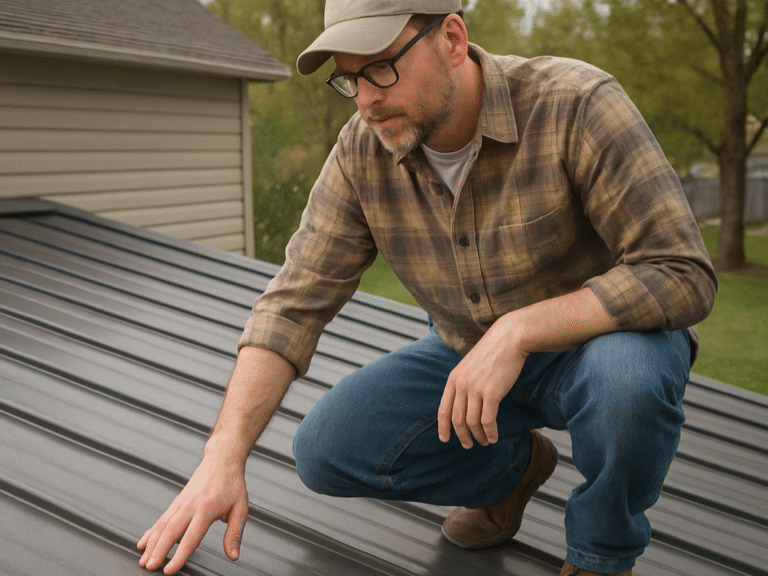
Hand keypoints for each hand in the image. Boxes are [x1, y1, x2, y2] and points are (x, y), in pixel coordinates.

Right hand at [137, 455, 248, 573]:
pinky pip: (162, 518)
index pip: (191, 536)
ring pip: (162, 525)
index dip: (180, 555)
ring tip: (144, 560)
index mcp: (207, 508)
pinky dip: (151, 531)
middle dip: (158, 551)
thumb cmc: (232, 484)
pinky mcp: (177, 501)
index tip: (170, 569)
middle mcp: (190, 504)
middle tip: (150, 567)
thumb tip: (233, 556)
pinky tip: (143, 542)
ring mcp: (181, 502)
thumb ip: (235, 533)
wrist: (222, 460)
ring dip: (151, 543)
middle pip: (170, 531)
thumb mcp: (240, 508)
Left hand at [437, 314, 525, 448]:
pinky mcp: (492, 392)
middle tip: (468, 445)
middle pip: (457, 419)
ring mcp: (475, 389)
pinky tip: (493, 437)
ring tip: (485, 441)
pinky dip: (490, 432)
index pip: (443, 409)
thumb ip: (463, 382)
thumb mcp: (469, 365)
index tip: (445, 439)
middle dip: (462, 436)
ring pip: (472, 422)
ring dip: (478, 436)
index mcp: (453, 379)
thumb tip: (463, 403)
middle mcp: (461, 385)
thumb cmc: (492, 352)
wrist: (508, 339)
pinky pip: (487, 420)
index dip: (443, 427)